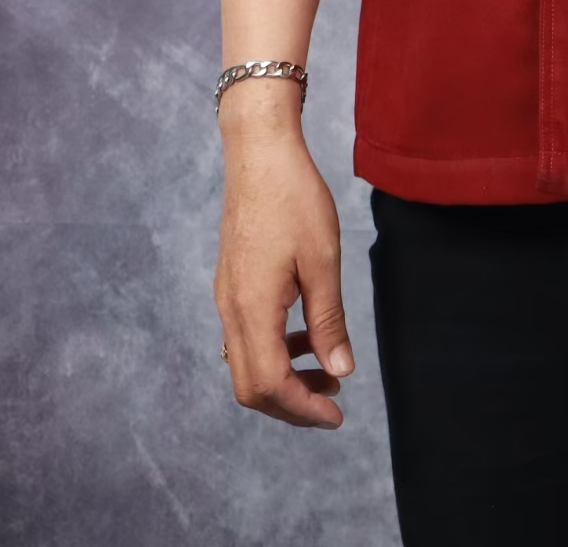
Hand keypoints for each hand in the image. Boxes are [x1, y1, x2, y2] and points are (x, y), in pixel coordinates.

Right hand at [213, 103, 355, 427]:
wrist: (259, 152)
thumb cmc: (294, 198)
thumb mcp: (322, 260)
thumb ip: (328, 320)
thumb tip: (340, 370)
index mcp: (252, 309)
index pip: (270, 385)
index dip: (303, 409)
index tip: (337, 415)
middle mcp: (231, 310)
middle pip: (251, 386)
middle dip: (292, 404)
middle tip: (333, 400)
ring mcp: (226, 297)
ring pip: (246, 363)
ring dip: (284, 377)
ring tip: (328, 367)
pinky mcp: (231, 283)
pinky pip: (246, 336)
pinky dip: (275, 349)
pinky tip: (306, 333)